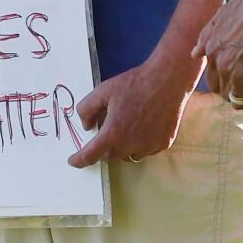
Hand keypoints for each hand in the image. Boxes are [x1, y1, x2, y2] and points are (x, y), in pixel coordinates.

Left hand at [72, 49, 199, 167]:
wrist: (168, 80)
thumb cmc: (134, 84)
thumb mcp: (103, 91)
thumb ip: (87, 109)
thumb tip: (87, 126)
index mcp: (113, 133)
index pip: (91, 155)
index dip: (80, 160)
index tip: (74, 161)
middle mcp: (131, 144)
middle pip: (110, 156)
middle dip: (103, 148)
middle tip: (106, 131)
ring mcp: (149, 146)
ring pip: (128, 156)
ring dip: (121, 148)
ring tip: (125, 129)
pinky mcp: (163, 144)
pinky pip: (146, 151)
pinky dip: (139, 145)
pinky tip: (142, 128)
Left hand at [195, 0, 242, 115]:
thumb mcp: (221, 16)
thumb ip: (206, 35)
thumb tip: (194, 53)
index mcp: (211, 50)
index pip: (211, 75)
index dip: (221, 81)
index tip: (230, 82)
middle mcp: (221, 64)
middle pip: (221, 89)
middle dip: (230, 93)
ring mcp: (238, 74)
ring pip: (235, 98)